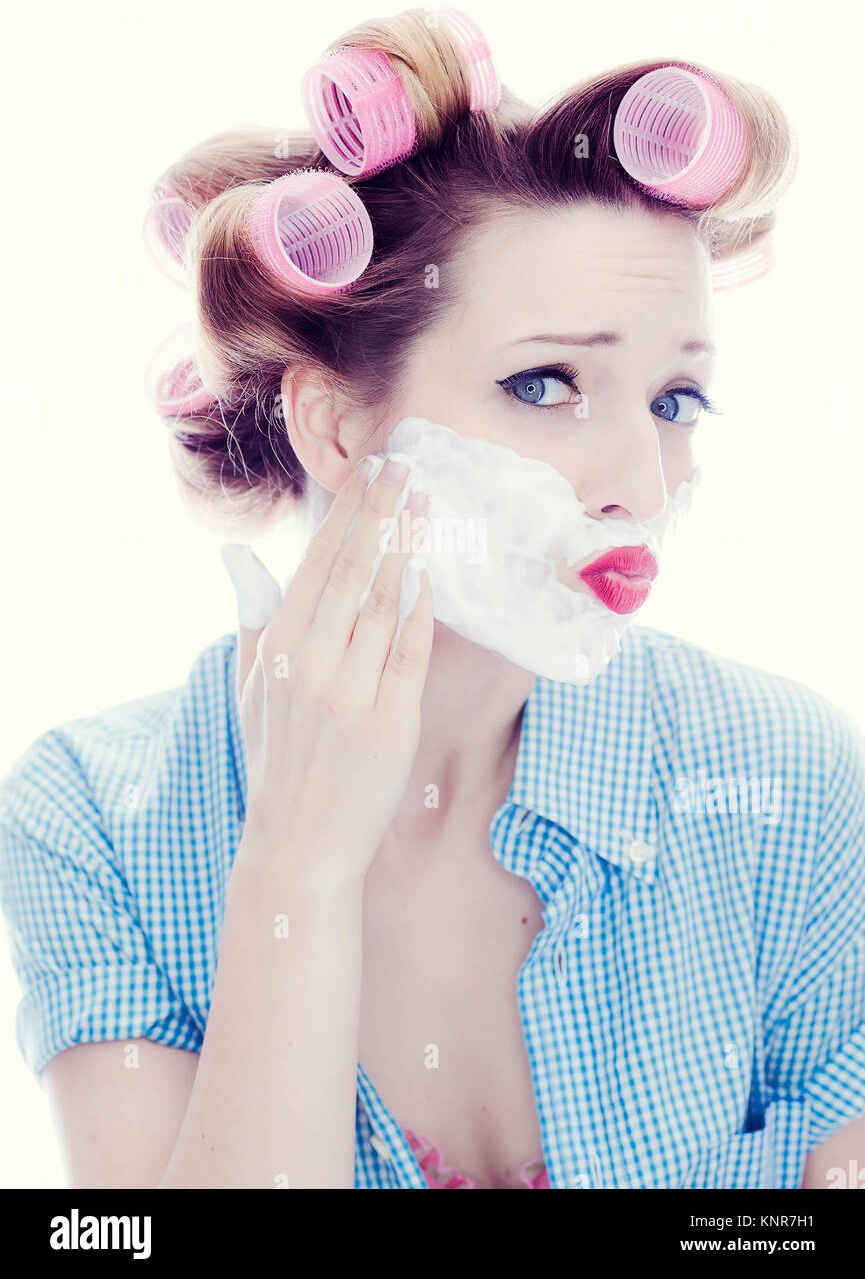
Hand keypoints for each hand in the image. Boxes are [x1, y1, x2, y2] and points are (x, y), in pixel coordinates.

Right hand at [221, 457, 432, 885]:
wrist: (301, 842)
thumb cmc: (277, 757)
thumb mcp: (250, 684)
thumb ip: (252, 616)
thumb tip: (239, 557)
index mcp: (278, 647)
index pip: (318, 561)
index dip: (349, 511)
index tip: (372, 469)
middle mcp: (313, 663)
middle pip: (355, 568)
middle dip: (382, 509)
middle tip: (407, 463)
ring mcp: (353, 692)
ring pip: (386, 601)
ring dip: (407, 547)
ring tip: (424, 505)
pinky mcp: (391, 721)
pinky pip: (412, 651)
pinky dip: (421, 611)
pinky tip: (429, 576)